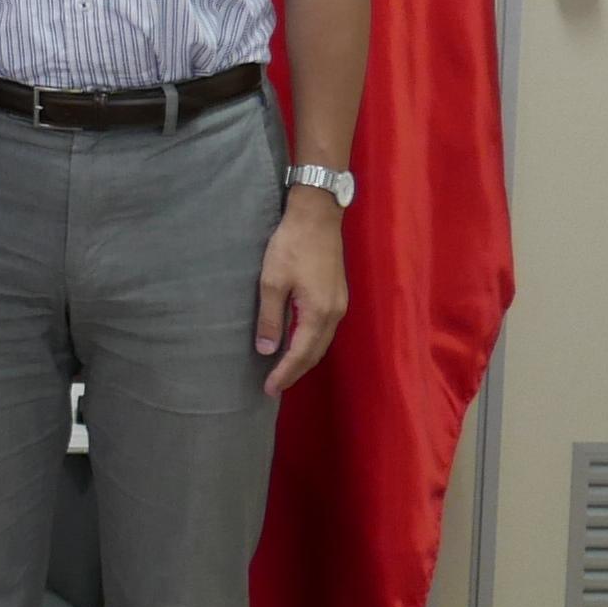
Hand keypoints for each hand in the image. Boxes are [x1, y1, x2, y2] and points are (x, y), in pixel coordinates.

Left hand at [257, 191, 348, 393]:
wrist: (317, 216)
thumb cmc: (291, 246)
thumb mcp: (272, 282)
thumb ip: (271, 318)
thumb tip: (267, 351)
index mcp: (318, 313)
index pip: (300, 354)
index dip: (284, 373)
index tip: (269, 389)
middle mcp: (335, 313)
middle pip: (315, 353)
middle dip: (295, 371)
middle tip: (274, 387)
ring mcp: (340, 304)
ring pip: (322, 342)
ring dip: (304, 358)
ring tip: (283, 371)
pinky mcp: (338, 295)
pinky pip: (325, 329)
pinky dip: (310, 342)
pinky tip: (297, 344)